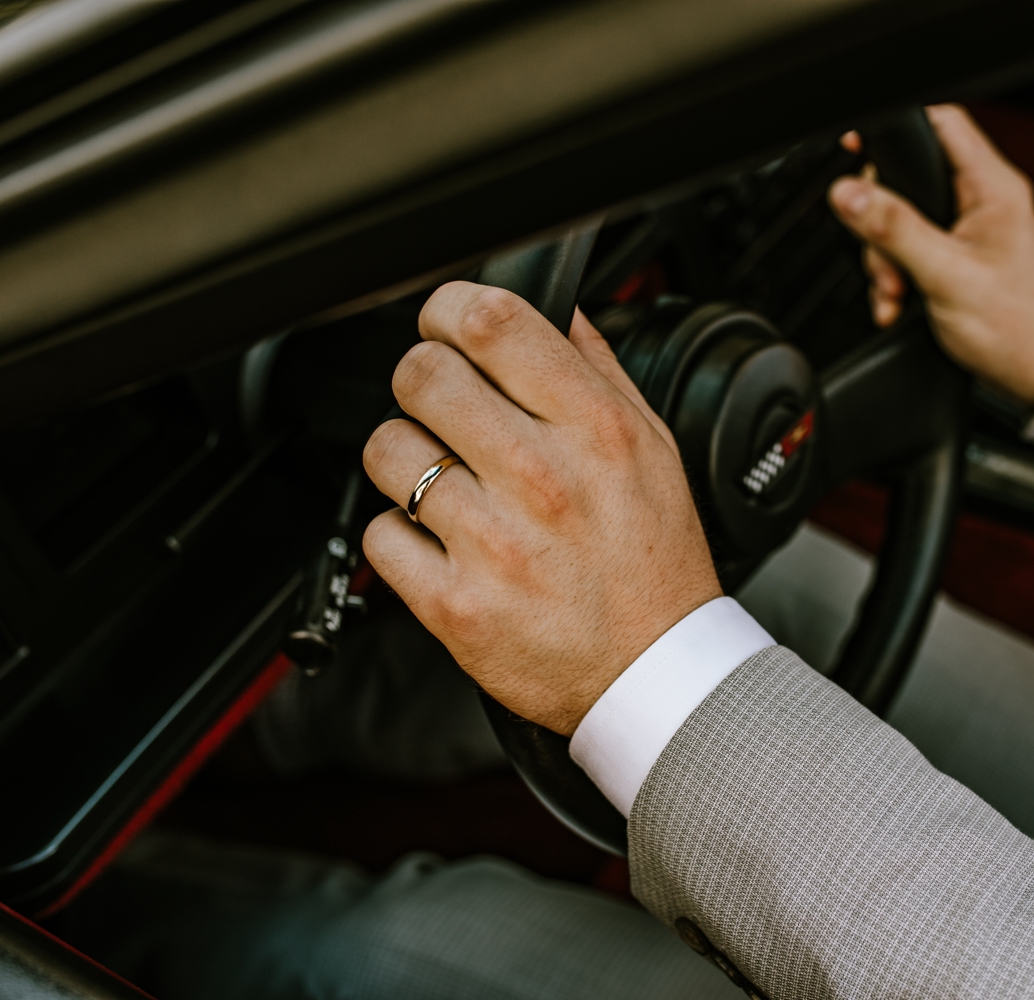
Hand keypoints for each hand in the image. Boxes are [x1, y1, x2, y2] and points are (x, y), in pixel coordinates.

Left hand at [361, 284, 720, 734]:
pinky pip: (378, 534)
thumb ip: (598, 371)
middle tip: (443, 407)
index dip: (450, 308)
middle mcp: (542, 479)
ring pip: (387, 449)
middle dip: (422, 381)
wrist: (653, 673)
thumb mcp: (654, 449)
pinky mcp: (453, 604)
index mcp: (594, 430)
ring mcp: (493, 544)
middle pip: (422, 373)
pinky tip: (443, 542)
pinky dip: (400, 536)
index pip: (491, 322)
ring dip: (406, 458)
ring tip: (445, 481)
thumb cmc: (655, 562)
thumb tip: (553, 307)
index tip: (447, 324)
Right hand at [827, 104, 1033, 404]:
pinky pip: (909, 247)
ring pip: (902, 217)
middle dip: (882, 220)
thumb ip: (894, 228)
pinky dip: (895, 274)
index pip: (941, 124)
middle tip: (886, 258)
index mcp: (992, 188)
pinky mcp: (957, 253)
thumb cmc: (1013, 327)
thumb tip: (849, 193)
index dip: (895, 129)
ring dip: (886, 258)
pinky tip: (898, 300)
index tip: (856, 149)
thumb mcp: (944, 274)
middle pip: (907, 177)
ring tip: (896, 291)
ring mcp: (969, 227)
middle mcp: (983, 199)